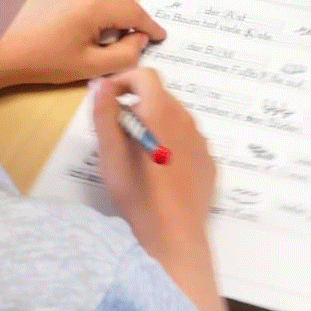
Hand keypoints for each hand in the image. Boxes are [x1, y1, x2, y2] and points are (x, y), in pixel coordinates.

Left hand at [0, 0, 164, 105]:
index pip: (134, 11)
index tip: (161, 37)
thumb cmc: (46, 61)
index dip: (150, 26)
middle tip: (140, 41)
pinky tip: (94, 28)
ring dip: (118, 12)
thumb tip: (140, 40)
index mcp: (94, 5)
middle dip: (135, 18)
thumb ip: (124, 54)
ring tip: (115, 37)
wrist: (4, 50)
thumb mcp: (91, 66)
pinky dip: (102, 7)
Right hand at [92, 69, 214, 259]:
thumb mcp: (110, 152)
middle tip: (116, 133)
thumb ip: (105, 112)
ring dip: (155, 127)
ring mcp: (201, 142)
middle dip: (137, 107)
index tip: (107, 99)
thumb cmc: (136, 191)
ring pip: (174, 121)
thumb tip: (101, 83)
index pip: (145, 75)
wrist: (173, 235)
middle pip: (159, 98)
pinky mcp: (209, 163)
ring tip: (136, 156)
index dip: (123, 81)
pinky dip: (172, 147)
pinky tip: (159, 173)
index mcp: (161, 110)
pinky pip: (188, 144)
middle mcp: (186, 119)